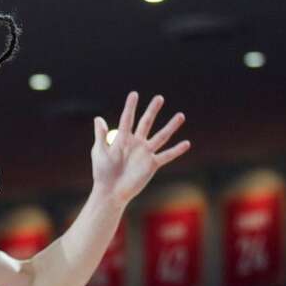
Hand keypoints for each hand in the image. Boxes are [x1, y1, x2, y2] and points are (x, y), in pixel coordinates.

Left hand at [92, 92, 189, 207]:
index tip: (134, 94)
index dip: (130, 107)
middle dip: (152, 111)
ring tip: (181, 115)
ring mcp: (145, 153)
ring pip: (160, 137)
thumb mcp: (100, 152)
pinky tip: (187, 143)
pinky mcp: (152, 164)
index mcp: (122, 138)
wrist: (110, 191)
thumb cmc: (102, 172)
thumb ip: (101, 136)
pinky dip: (176, 150)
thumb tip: (98, 118)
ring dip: (170, 126)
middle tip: (159, 98)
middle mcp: (136, 143)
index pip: (127, 119)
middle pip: (146, 124)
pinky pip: (166, 156)